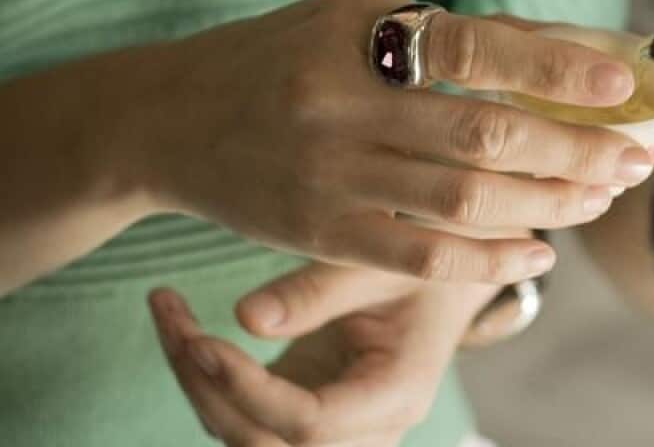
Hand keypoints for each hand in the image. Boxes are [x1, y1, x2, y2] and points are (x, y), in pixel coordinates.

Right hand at [126, 0, 653, 282]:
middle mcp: (345, 103)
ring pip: (463, 199)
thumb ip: (447, 32)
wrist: (167, 117)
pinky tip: (536, 256)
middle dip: (573, 150)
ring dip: (546, 205)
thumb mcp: (352, 17)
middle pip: (485, 133)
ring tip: (598, 200)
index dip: (555, 68)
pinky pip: (419, 256)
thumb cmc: (279, 56)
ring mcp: (331, 173)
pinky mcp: (319, 232)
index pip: (477, 48)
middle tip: (631, 160)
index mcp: (360, 35)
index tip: (620, 82)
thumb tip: (558, 45)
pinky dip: (486, 261)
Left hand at [148, 262, 497, 445]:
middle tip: (174, 321)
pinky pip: (241, 415)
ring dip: (196, 382)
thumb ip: (318, 291)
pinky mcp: (302, 414)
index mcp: (397, 395)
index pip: (312, 423)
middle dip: (209, 388)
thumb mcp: (379, 265)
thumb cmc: (423, 265)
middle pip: (265, 443)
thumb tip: (244, 318)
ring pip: (243, 435)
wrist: (444, 283)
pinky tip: (182, 326)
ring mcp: (332, 429)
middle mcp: (365, 429)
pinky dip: (206, 377)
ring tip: (169, 312)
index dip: (252, 391)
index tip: (204, 342)